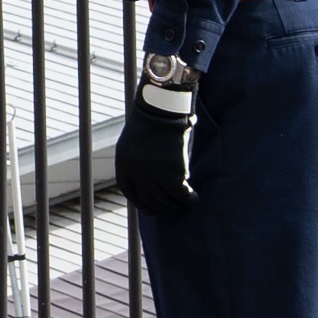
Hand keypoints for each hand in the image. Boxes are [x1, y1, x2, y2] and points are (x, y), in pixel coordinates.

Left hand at [114, 92, 194, 217]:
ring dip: (176, 203)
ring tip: (186, 201)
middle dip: (161, 206)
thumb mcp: (137, 140)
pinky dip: (188, 198)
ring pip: (165, 199)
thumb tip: (151, 182)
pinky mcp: (172, 174)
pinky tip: (194, 198)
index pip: (130, 191)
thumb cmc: (152, 120)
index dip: (141, 202)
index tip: (152, 208)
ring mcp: (154, 175)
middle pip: (149, 198)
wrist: (163, 110)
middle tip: (172, 206)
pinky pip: (180, 194)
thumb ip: (139, 160)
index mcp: (124, 163)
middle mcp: (136, 172)